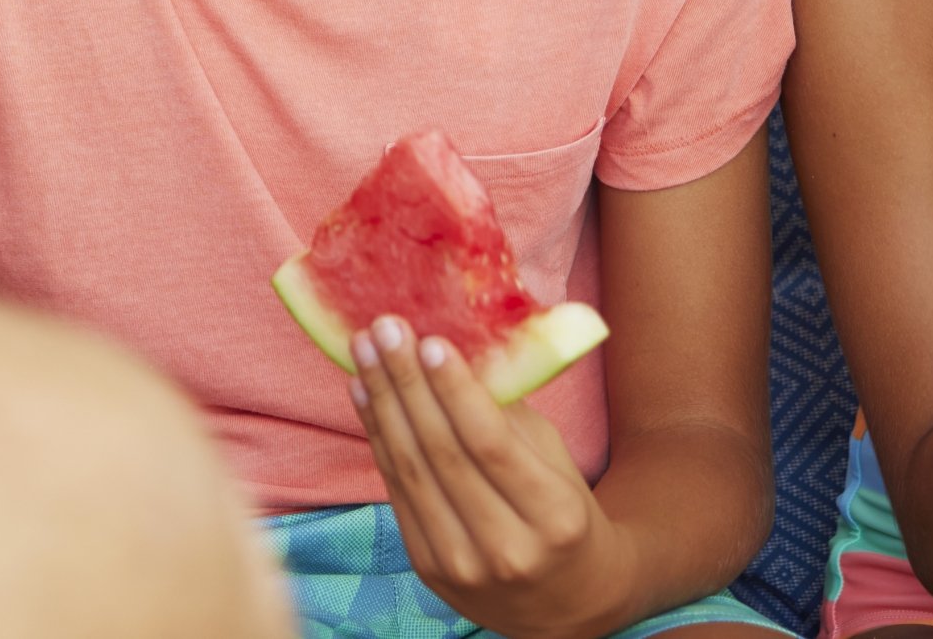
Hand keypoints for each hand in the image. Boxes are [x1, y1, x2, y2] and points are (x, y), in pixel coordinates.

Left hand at [351, 316, 630, 638]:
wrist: (570, 602)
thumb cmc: (565, 515)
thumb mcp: (558, 465)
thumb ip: (510, 417)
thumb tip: (457, 347)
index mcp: (555, 517)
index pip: (491, 444)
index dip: (455, 391)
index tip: (430, 340)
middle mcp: (508, 548)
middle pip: (441, 452)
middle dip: (407, 382)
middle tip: (384, 329)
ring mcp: (462, 564)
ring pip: (410, 469)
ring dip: (381, 402)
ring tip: (363, 350)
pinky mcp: (427, 568)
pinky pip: (395, 490)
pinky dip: (376, 437)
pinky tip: (363, 393)